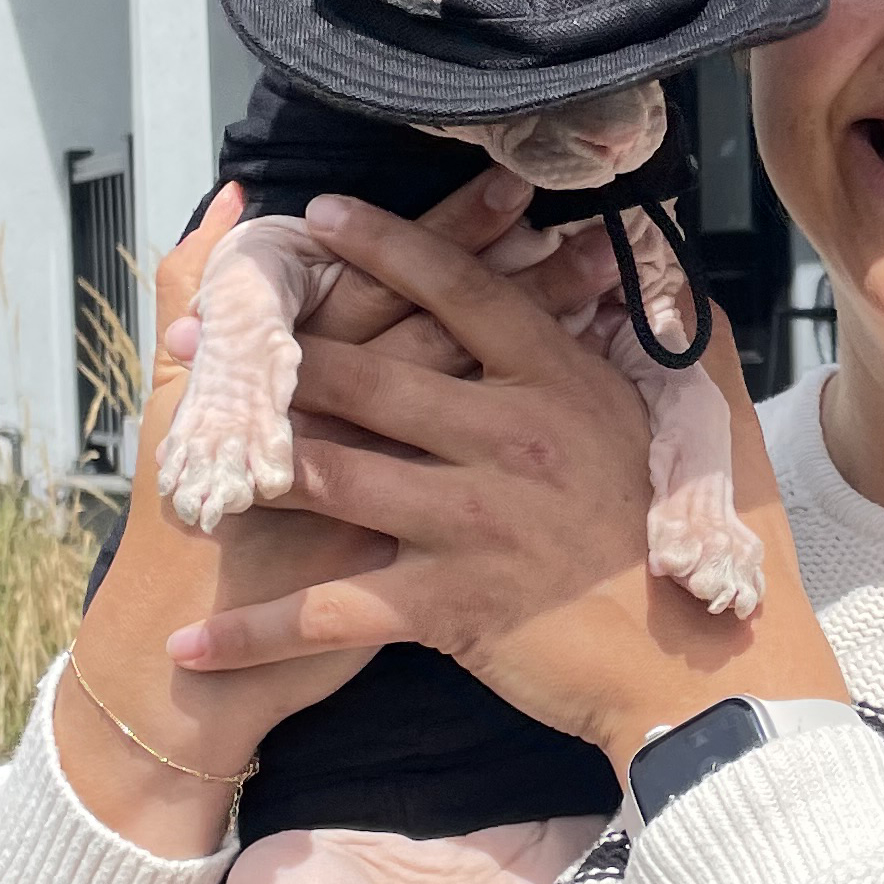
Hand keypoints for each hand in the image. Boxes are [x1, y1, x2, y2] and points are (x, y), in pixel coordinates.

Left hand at [169, 195, 849, 765]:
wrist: (705, 668)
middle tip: (198, 333)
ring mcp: (474, 519)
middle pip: (369, 373)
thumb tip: (660, 265)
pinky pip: (330, 609)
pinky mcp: (450, 602)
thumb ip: (674, 338)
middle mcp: (509, 436)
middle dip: (276, 353)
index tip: (319, 215)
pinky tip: (189, 642)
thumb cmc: (702, 549)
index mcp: (560, 382)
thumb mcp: (701, 422)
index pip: (460, 291)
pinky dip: (255, 631)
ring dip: (250, 464)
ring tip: (178, 451)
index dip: (385, 246)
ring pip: (334, 472)